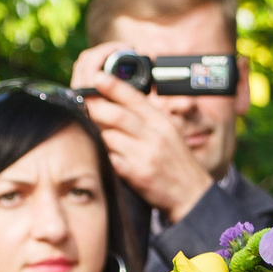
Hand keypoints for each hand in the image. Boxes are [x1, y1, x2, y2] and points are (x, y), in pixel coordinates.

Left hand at [69, 46, 215, 221]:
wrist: (192, 194)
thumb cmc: (177, 163)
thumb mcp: (169, 132)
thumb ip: (147, 118)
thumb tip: (118, 104)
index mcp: (161, 121)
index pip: (135, 97)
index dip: (113, 85)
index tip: (96, 77)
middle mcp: (154, 135)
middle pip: (117, 116)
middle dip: (94, 108)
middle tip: (80, 105)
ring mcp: (145, 156)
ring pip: (109, 137)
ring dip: (95, 133)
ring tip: (86, 129)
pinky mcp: (137, 175)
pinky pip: (110, 160)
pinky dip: (100, 155)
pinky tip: (94, 153)